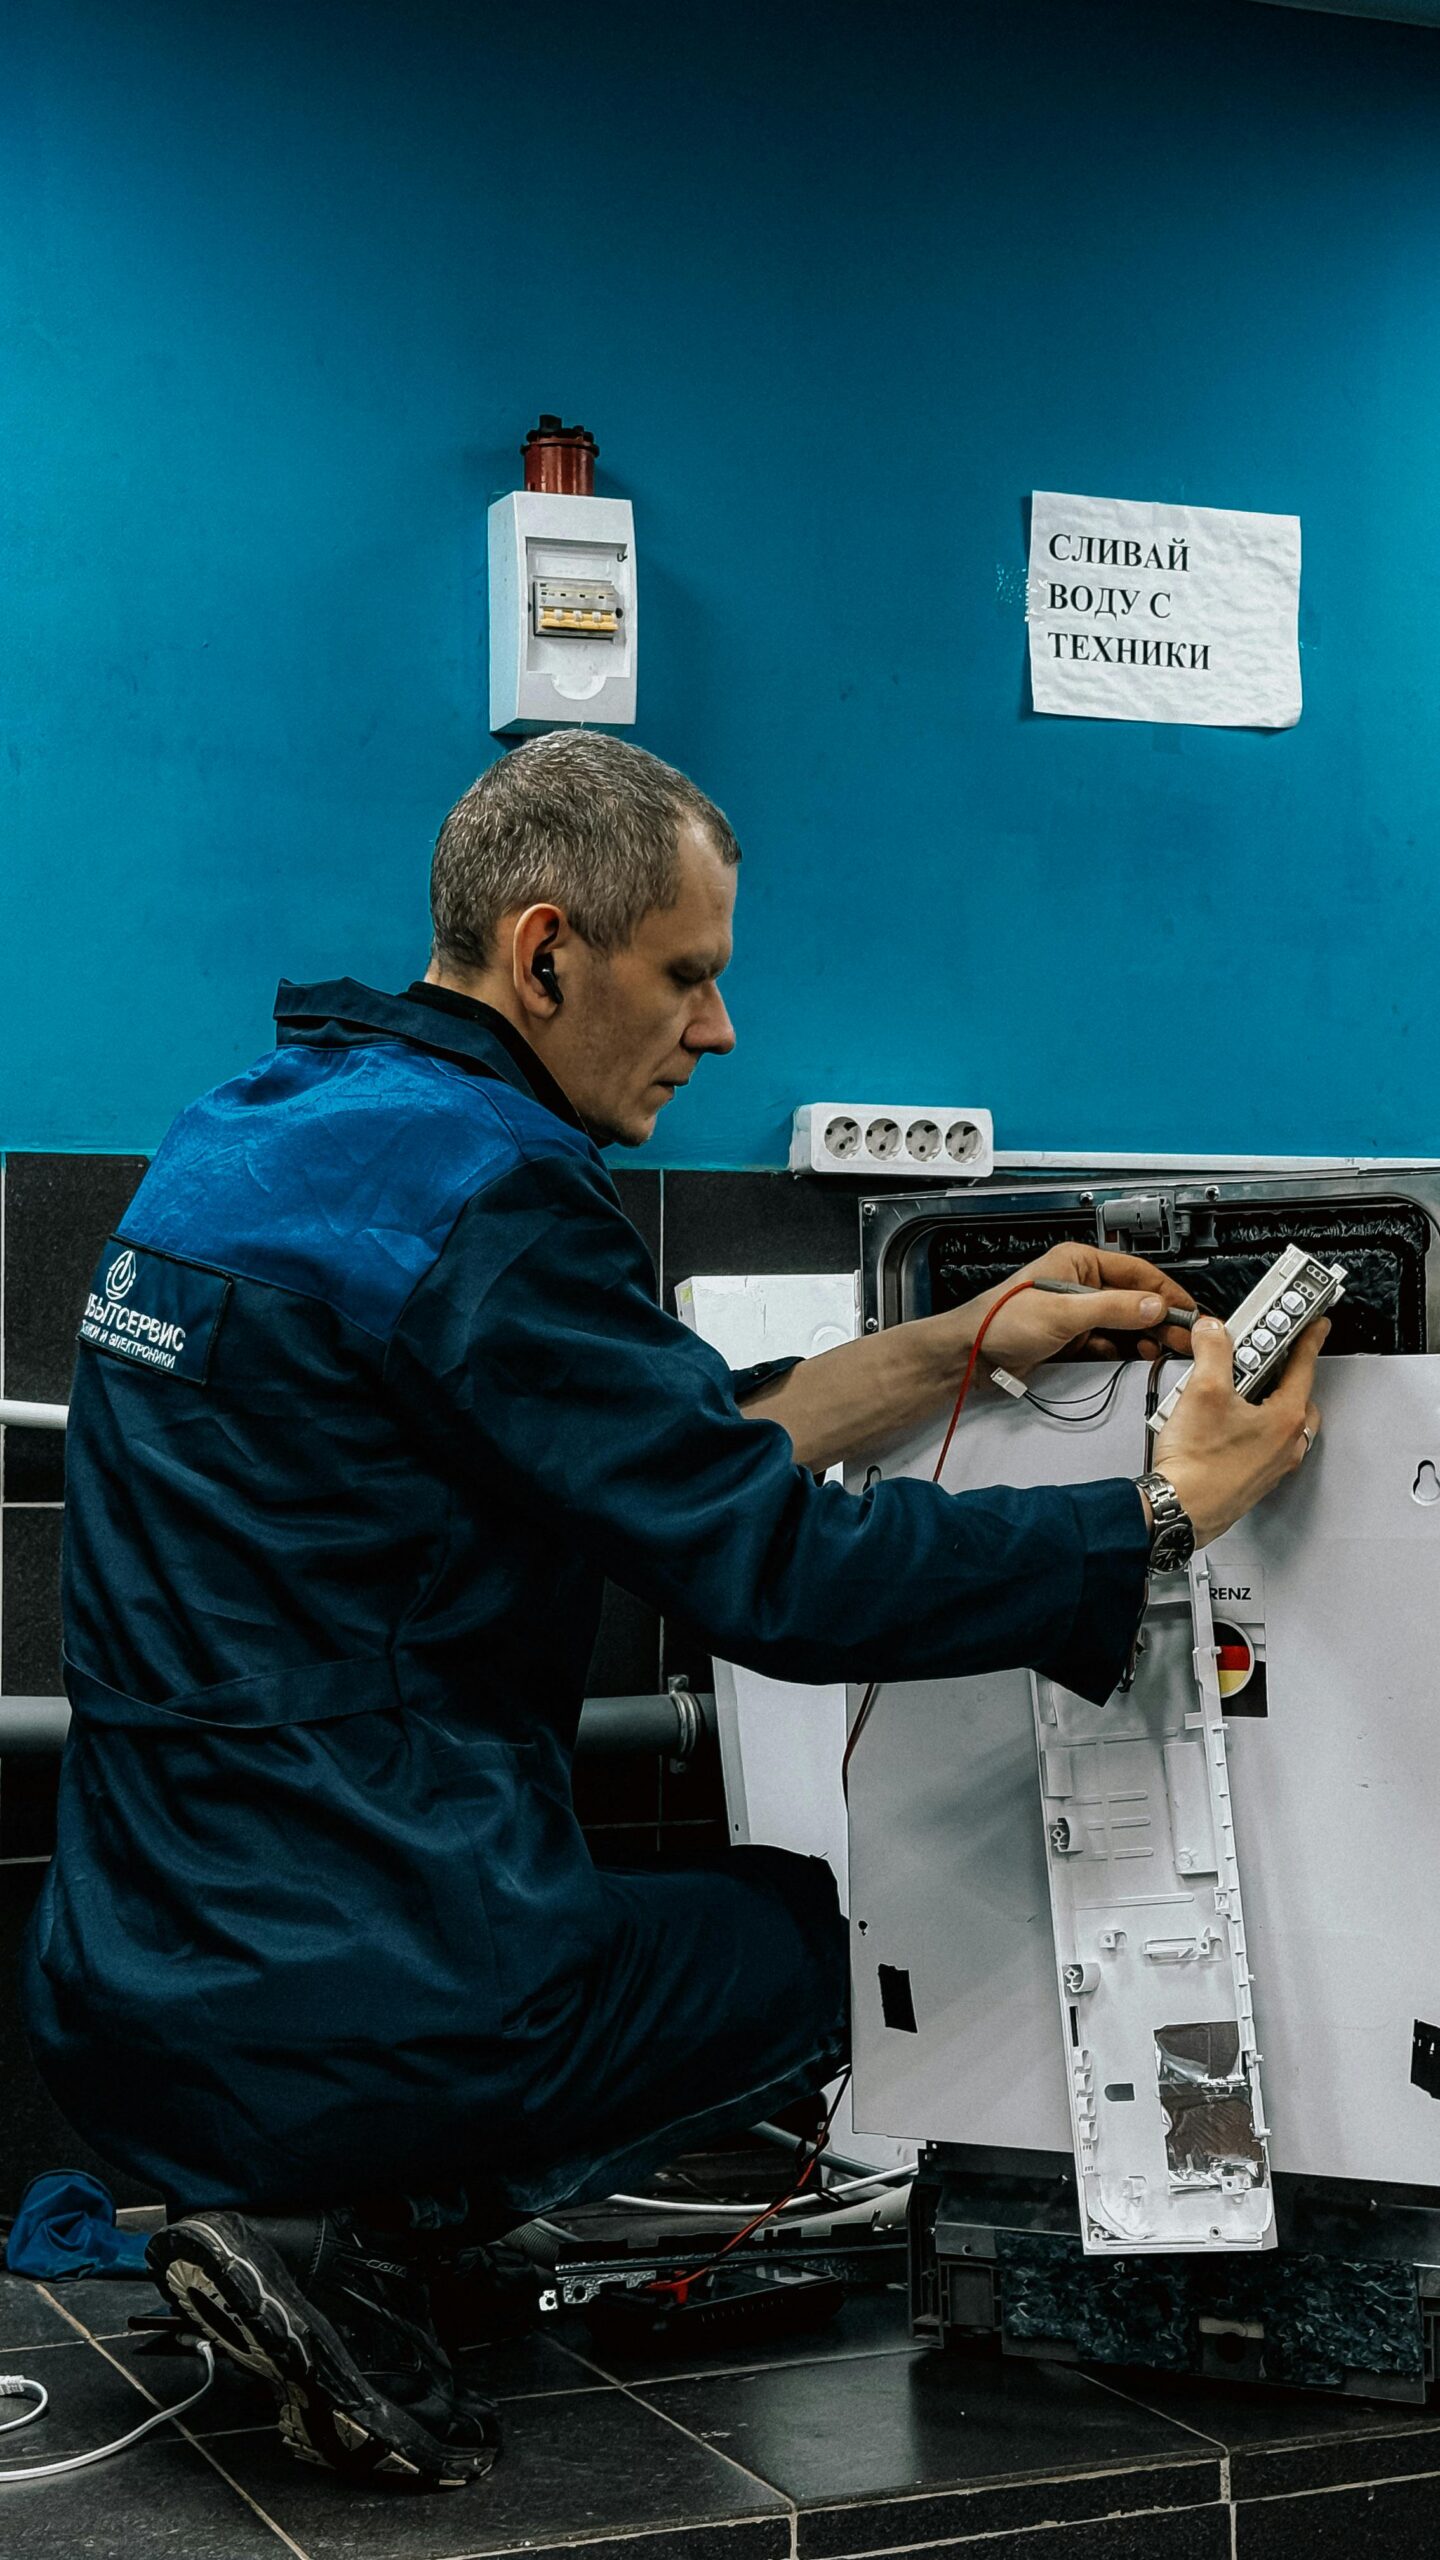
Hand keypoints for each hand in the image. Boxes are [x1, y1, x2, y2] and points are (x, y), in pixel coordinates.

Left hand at [961, 1243, 1197, 1378]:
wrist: (970, 1354)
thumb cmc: (1000, 1320)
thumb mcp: (1064, 1312)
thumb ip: (1113, 1308)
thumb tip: (1153, 1305)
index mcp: (1078, 1262)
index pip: (1136, 1273)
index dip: (1166, 1293)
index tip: (1188, 1312)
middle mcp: (1080, 1283)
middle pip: (1134, 1299)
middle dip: (1159, 1318)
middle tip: (1184, 1338)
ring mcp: (1077, 1311)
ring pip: (1124, 1322)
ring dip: (1145, 1336)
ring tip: (1165, 1350)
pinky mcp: (1072, 1337)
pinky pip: (1109, 1341)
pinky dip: (1125, 1349)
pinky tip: (1138, 1357)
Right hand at [1155, 1314, 1326, 1546]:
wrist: (1179, 1510)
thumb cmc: (1198, 1466)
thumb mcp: (1203, 1391)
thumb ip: (1213, 1352)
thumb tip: (1213, 1332)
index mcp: (1286, 1419)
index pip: (1305, 1366)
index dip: (1309, 1338)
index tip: (1317, 1325)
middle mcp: (1286, 1445)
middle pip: (1295, 1395)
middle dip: (1280, 1374)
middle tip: (1258, 1358)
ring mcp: (1271, 1465)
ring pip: (1277, 1421)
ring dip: (1260, 1401)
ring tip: (1225, 1391)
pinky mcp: (1252, 1478)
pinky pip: (1260, 1442)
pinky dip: (1247, 1426)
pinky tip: (1215, 1424)